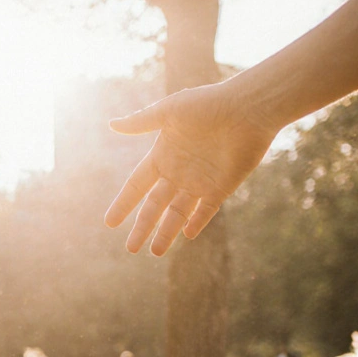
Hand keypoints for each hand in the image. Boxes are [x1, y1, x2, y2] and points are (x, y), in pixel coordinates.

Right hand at [105, 82, 280, 255]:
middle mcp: (178, 172)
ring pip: (177, 213)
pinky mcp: (221, 187)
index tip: (110, 223)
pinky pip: (206, 210)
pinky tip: (186, 234)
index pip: (136, 185)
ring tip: (155, 252)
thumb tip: (112, 124)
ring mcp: (199, 181)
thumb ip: (141, 121)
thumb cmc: (208, 104)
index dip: (123, 204)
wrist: (248, 108)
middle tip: (130, 249)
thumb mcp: (169, 111)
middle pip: (154, 206)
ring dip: (166, 232)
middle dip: (142, 227)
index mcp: (162, 155)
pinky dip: (197, 222)